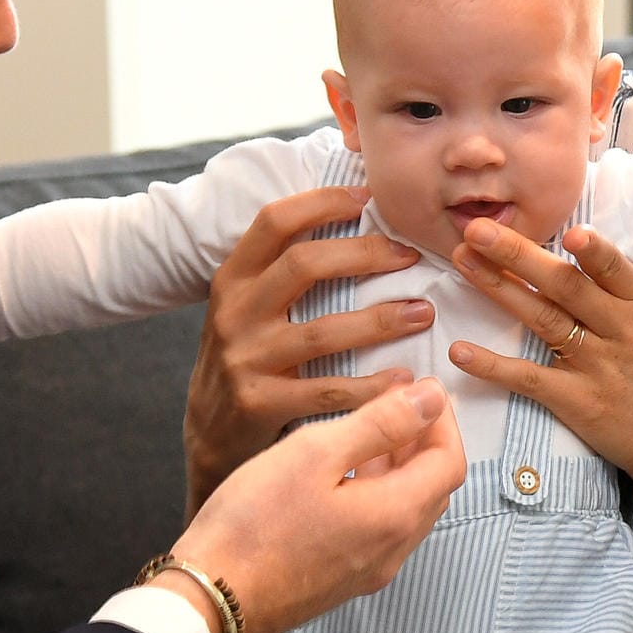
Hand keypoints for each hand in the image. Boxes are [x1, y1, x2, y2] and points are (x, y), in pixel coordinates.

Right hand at [172, 377, 465, 632]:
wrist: (210, 598)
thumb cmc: (255, 521)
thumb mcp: (316, 453)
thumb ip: (380, 423)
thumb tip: (431, 398)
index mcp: (395, 516)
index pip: (450, 462)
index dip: (443, 420)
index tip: (421, 389)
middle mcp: (393, 550)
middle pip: (433, 488)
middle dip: (425, 441)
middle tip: (399, 403)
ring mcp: (368, 571)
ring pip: (407, 509)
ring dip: (401, 467)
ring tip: (370, 430)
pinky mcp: (342, 580)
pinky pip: (380, 530)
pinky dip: (378, 493)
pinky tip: (342, 473)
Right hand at [184, 186, 434, 514]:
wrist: (208, 433)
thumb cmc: (246, 357)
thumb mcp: (247, 306)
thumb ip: (282, 270)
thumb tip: (350, 215)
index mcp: (232, 278)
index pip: (274, 221)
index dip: (322, 202)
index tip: (368, 198)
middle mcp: (234, 312)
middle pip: (304, 264)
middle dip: (366, 254)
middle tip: (411, 256)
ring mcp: (245, 359)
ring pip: (322, 331)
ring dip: (382, 321)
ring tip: (423, 313)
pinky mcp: (260, 403)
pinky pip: (327, 390)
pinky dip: (372, 386)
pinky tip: (404, 379)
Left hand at [445, 219, 632, 482]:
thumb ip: (617, 282)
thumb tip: (571, 237)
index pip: (614, 268)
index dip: (593, 250)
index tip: (567, 230)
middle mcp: (620, 328)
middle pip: (565, 286)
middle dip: (518, 254)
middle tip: (476, 229)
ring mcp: (598, 365)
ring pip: (542, 319)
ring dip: (498, 288)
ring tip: (463, 263)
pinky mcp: (579, 401)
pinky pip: (529, 379)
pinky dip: (492, 366)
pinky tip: (460, 351)